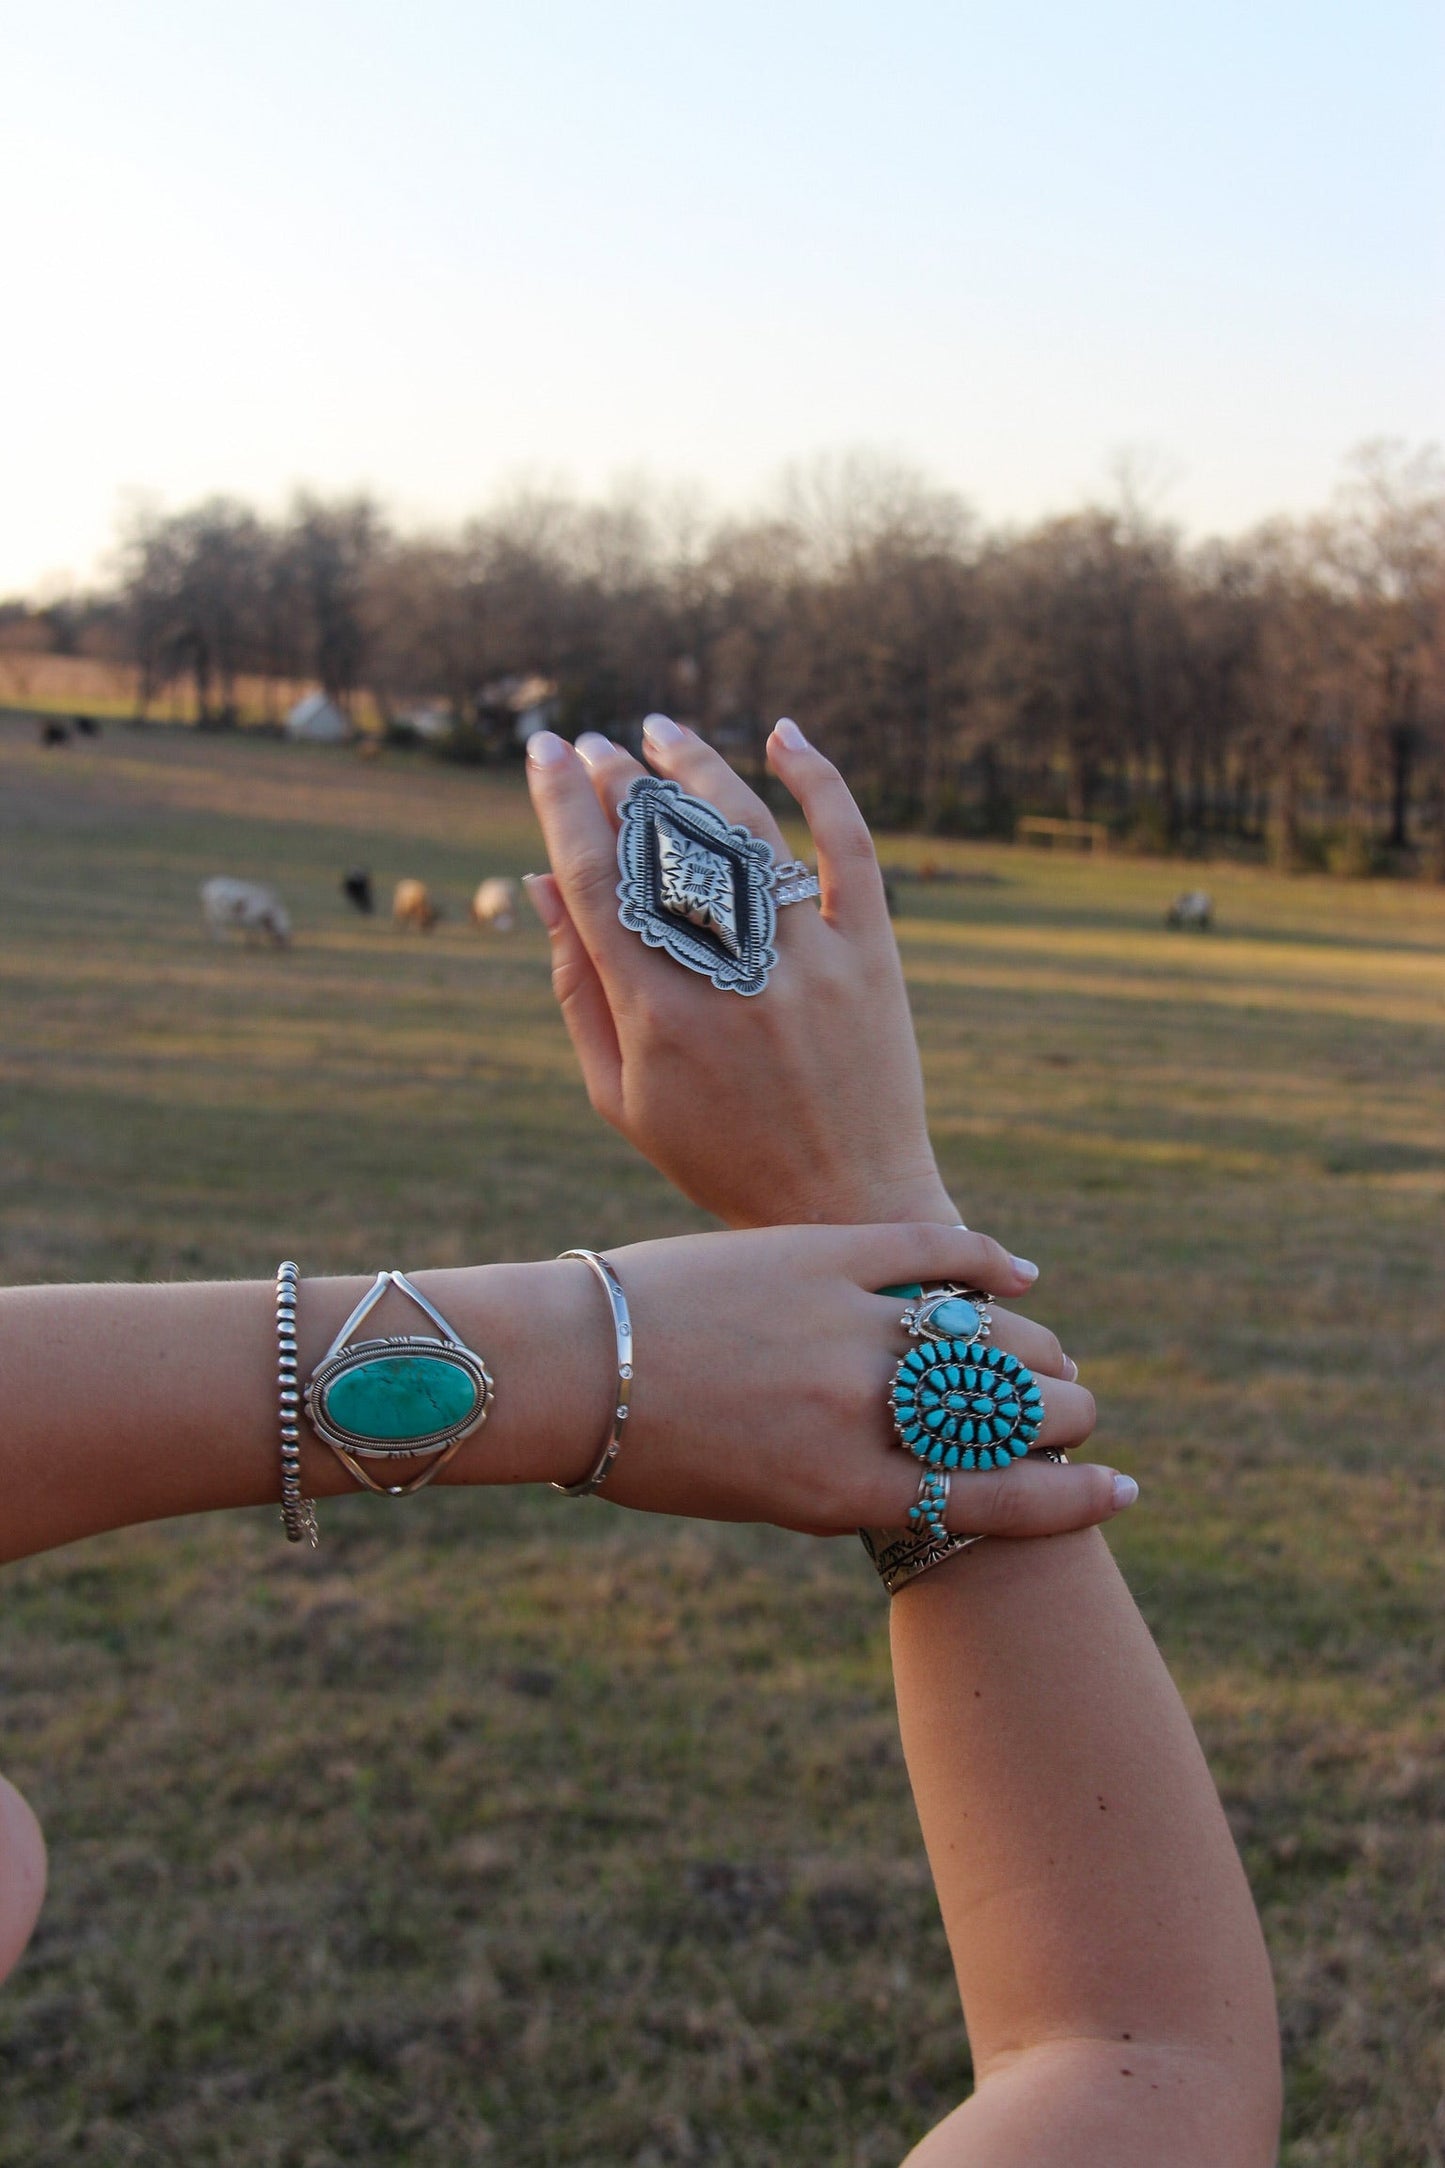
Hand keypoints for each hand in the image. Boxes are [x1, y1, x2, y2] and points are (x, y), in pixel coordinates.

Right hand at [524, 716, 954, 1229]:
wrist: (847, 1205)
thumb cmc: (717, 1156)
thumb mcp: (620, 1093)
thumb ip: (576, 988)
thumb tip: (540, 882)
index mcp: (659, 1015)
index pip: (597, 880)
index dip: (562, 804)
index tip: (543, 750)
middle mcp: (734, 976)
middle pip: (665, 844)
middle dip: (618, 780)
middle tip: (592, 744)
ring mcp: (811, 959)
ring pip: (747, 829)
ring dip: (697, 765)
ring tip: (659, 731)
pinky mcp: (874, 954)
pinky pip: (850, 846)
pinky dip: (819, 782)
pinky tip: (782, 735)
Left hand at [565, 1221, 1116, 1539]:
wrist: (572, 1364)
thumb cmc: (650, 1451)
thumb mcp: (762, 1495)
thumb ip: (849, 1479)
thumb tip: (922, 1461)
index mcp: (845, 1493)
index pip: (999, 1502)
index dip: (1075, 1500)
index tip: (1122, 1489)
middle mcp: (862, 1414)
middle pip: (1010, 1417)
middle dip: (1066, 1418)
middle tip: (1082, 1411)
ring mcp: (848, 1327)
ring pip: (989, 1338)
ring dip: (1038, 1350)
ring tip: (1056, 1359)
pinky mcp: (825, 1254)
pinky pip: (935, 1255)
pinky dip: (988, 1265)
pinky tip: (1019, 1277)